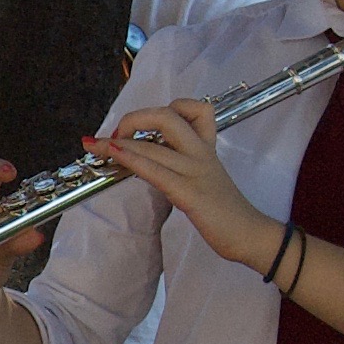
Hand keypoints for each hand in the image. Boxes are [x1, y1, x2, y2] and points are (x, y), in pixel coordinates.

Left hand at [85, 102, 276, 272]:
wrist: (251, 235)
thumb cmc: (226, 210)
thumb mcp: (205, 177)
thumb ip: (182, 163)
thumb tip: (151, 157)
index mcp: (206, 147)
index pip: (196, 108)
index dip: (165, 109)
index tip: (143, 125)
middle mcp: (201, 153)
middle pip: (167, 116)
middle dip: (133, 119)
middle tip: (114, 135)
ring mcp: (196, 171)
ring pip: (154, 144)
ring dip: (118, 142)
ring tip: (93, 145)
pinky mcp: (190, 194)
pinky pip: (156, 170)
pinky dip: (131, 159)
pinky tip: (114, 154)